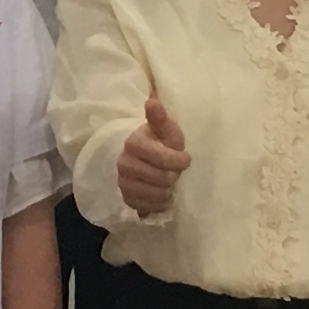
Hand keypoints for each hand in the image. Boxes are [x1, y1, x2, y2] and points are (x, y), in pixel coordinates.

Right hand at [115, 97, 190, 218]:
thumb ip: (161, 119)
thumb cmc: (161, 143)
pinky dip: (160, 202)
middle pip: (159, 177)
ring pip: (155, 193)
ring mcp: (123, 182)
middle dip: (173, 175)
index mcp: (133, 142)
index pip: (159, 157)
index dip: (177, 160)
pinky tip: (162, 193)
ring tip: (168, 182)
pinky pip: (149, 206)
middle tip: (175, 171)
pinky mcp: (126, 199)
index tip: (186, 158)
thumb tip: (151, 102)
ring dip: (168, 189)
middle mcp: (123, 163)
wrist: (148, 161)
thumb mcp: (166, 130)